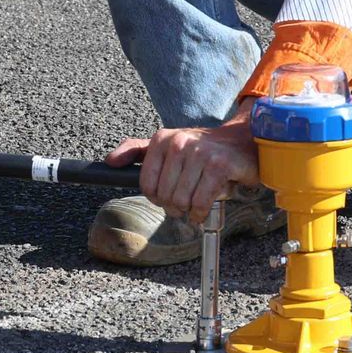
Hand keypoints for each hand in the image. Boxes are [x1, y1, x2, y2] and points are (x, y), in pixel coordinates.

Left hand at [105, 104, 258, 224]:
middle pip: (165, 195)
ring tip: (197, 201)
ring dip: (189, 209)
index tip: (168, 195)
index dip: (157, 198)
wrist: (241, 141)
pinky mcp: (219, 165)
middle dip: (175, 205)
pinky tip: (203, 209)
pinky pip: (201, 202)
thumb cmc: (202, 148)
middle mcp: (180, 143)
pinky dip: (200, 213)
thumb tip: (110, 161)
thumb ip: (137, 150)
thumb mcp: (168, 144)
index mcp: (162, 139)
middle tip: (186, 199)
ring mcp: (200, 153)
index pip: (147, 185)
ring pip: (182, 201)